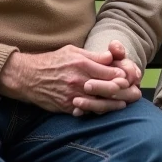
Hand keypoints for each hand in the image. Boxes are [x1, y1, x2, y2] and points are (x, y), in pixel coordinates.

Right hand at [0, 46, 139, 115]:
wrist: (27, 77)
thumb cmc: (52, 61)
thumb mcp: (72, 51)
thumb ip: (93, 55)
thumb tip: (111, 57)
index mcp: (82, 64)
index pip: (110, 72)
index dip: (123, 76)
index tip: (130, 78)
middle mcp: (79, 80)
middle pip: (109, 88)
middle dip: (124, 91)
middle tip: (133, 93)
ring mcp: (73, 95)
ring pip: (100, 103)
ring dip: (114, 104)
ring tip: (123, 104)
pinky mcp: (68, 107)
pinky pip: (87, 111)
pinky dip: (98, 111)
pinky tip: (105, 110)